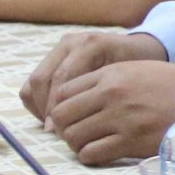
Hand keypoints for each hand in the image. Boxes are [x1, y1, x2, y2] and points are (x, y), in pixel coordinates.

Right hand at [23, 31, 163, 122]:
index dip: (57, 107)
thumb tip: (80, 124)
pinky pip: (35, 81)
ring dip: (39, 107)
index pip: (62, 78)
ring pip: (34, 81)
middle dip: (45, 109)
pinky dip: (38, 102)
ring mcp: (61, 48)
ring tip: (54, 126)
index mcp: (91, 45)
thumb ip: (105, 97)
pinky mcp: (54, 56)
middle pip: (42, 78)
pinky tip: (54, 117)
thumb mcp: (129, 81)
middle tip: (55, 131)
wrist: (139, 51)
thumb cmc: (139, 70)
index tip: (59, 131)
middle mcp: (72, 42)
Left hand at [42, 56, 174, 164]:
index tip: (71, 115)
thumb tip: (75, 99)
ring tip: (89, 143)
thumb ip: (105, 80)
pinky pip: (92, 154)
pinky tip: (101, 152)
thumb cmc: (171, 85)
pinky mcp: (131, 143)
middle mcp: (111, 95)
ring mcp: (120, 120)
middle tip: (76, 132)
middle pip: (62, 116)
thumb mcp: (136, 70)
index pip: (64, 92)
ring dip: (76, 143)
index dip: (62, 106)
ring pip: (73, 137)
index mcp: (110, 75)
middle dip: (64, 127)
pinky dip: (90, 156)